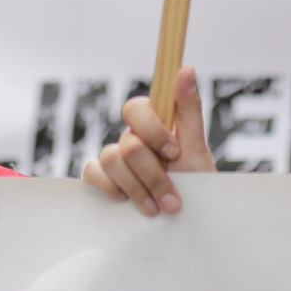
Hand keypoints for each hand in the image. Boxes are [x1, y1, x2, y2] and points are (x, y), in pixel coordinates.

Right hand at [83, 66, 214, 216]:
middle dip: (153, 174)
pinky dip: (111, 189)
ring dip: (138, 188)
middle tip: (172, 198)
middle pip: (127, 143)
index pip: (134, 108)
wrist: (188, 221)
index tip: (174, 153)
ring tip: (156, 208)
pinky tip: (128, 203)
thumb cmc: (196, 184)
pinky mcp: (102, 180)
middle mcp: (132, 138)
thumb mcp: (198, 148)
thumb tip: (186, 68)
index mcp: (153, 124)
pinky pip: (92, 174)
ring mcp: (116, 160)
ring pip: (111, 160)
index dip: (152, 130)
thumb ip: (189, 108)